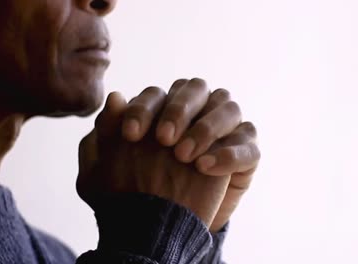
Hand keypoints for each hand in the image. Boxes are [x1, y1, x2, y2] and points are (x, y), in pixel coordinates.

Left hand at [77, 78, 259, 230]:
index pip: (158, 94)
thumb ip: (109, 132)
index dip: (144, 109)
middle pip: (196, 88)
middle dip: (179, 110)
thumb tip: (115, 97)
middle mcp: (198, 110)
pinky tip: (205, 168)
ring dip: (206, 127)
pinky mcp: (246, 153)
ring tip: (184, 156)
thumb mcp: (110, 168)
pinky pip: (248, 146)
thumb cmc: (136, 191)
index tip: (130, 135)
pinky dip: (229, 153)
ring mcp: (226, 128)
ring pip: (228, 108)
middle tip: (163, 139)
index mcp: (165, 108)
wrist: (164, 226)